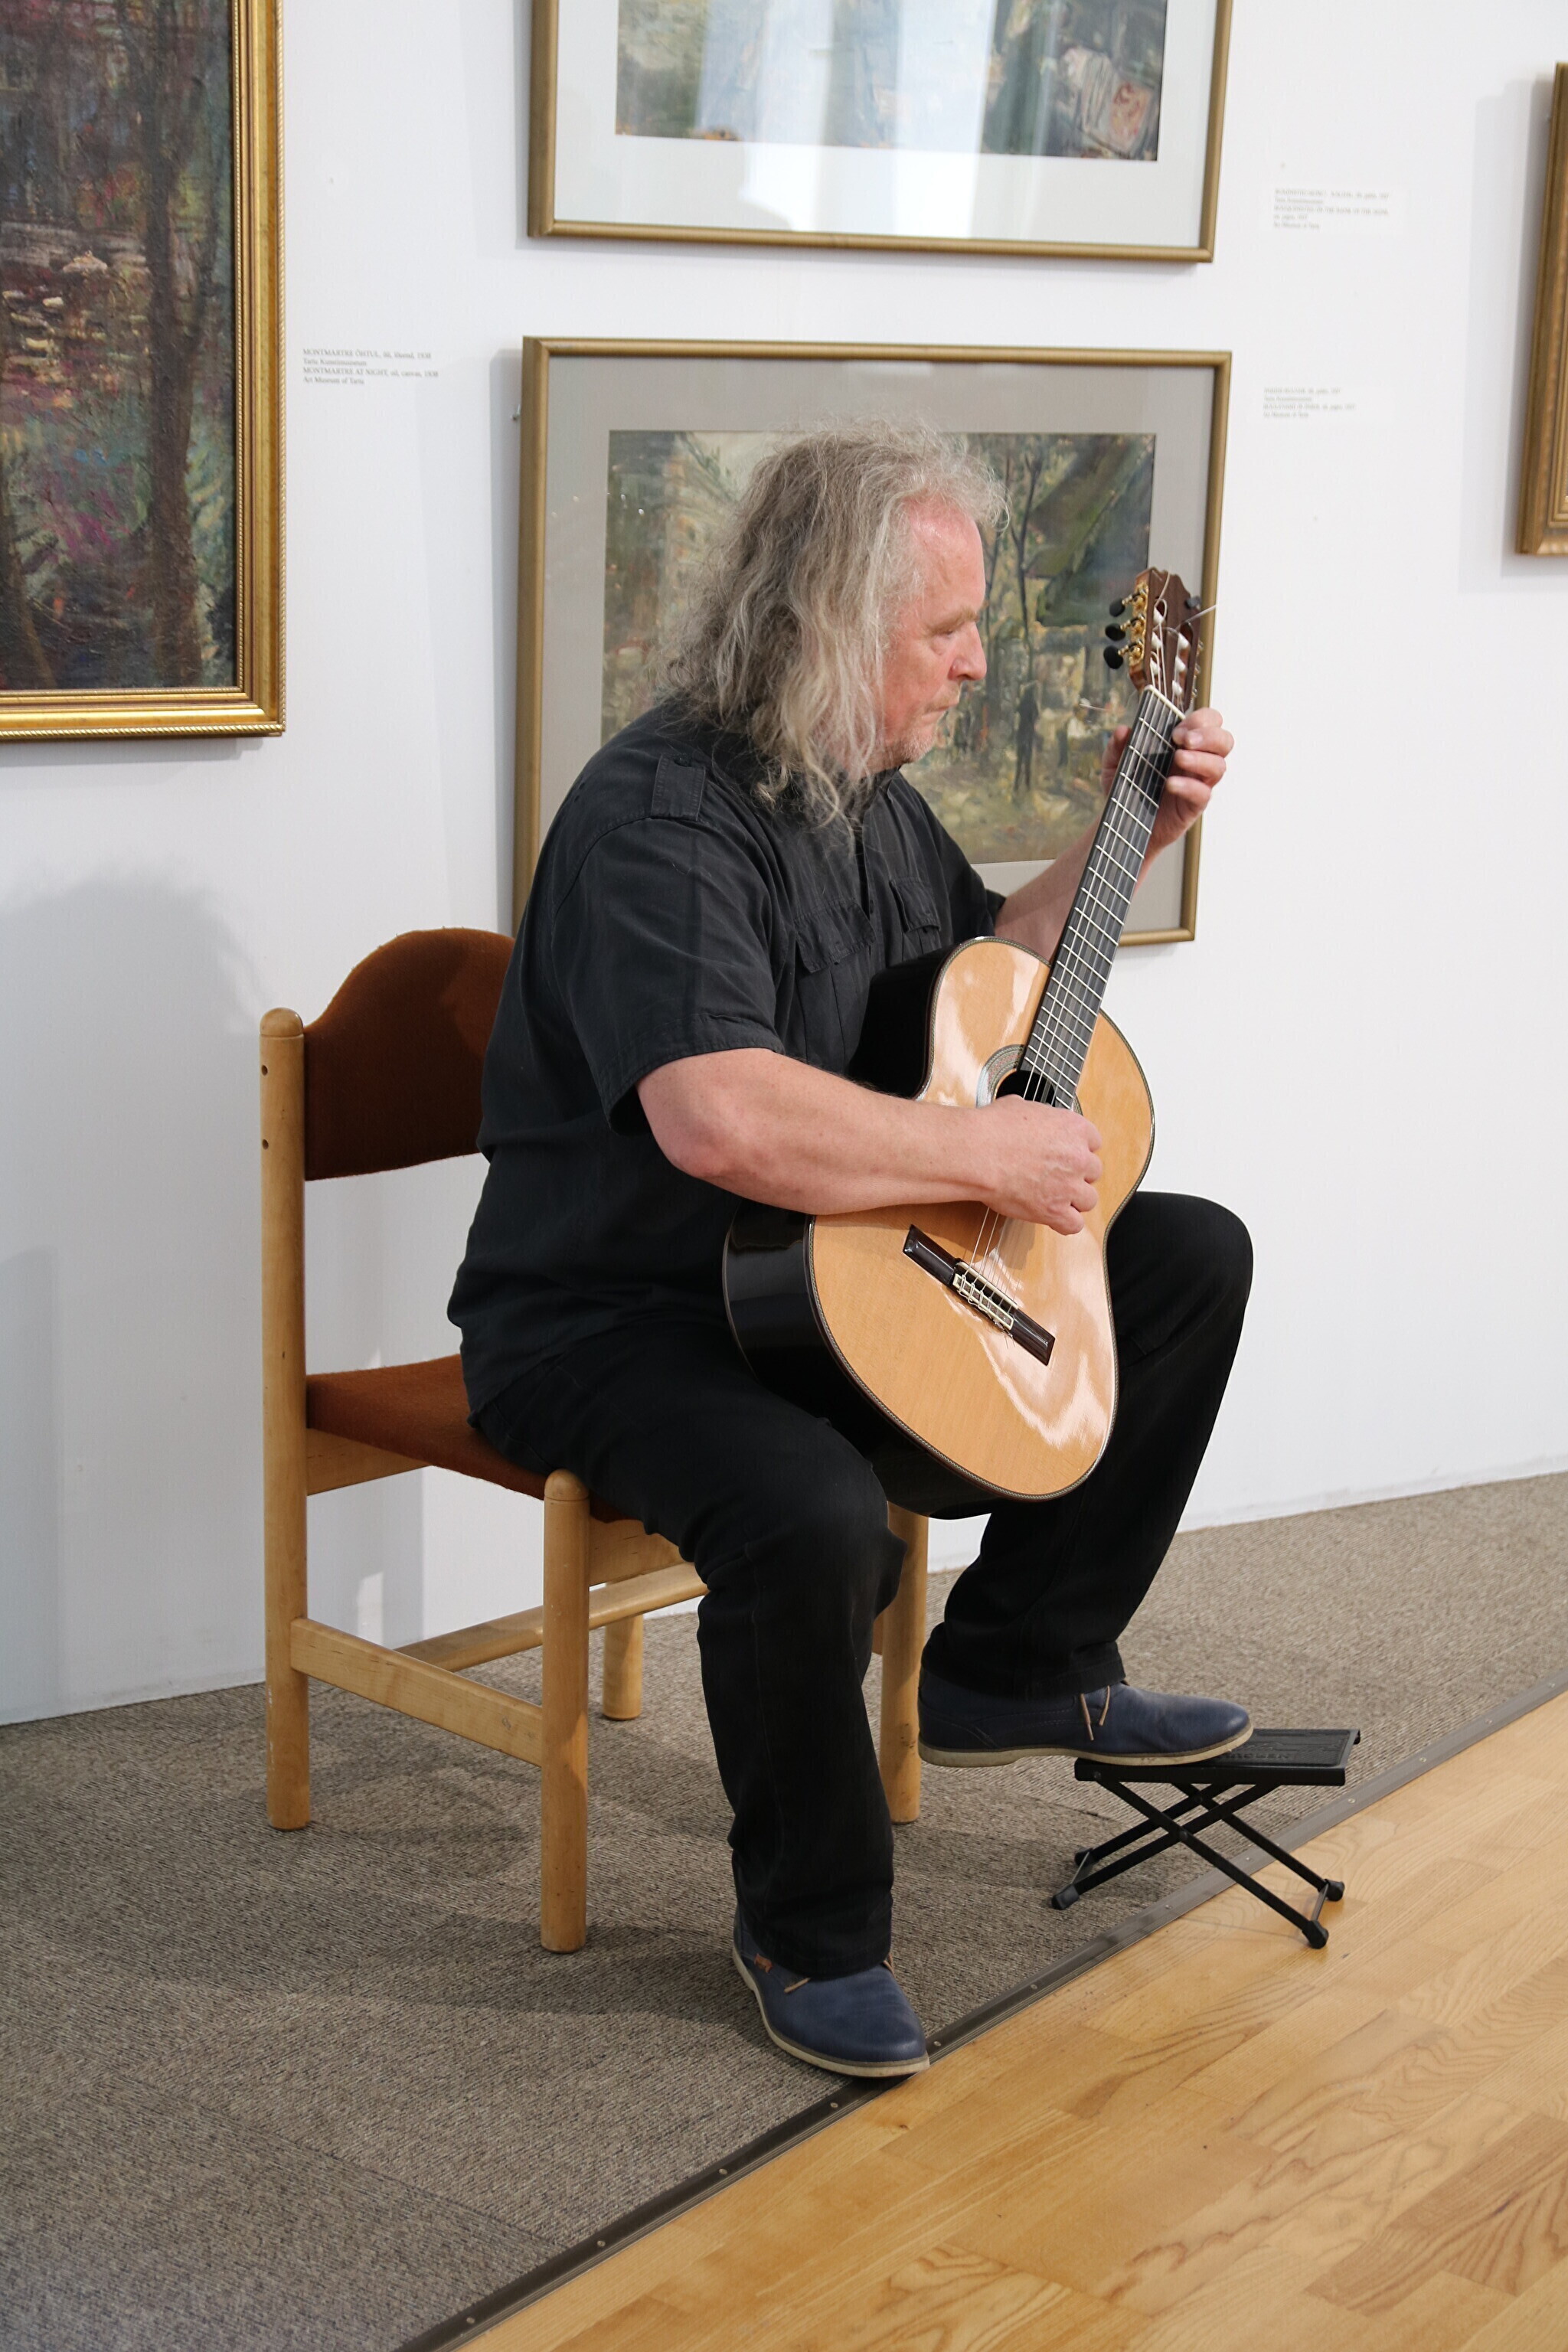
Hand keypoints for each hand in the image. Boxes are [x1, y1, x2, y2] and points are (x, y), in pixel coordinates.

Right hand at [974, 1096, 1102, 1234]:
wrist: (977, 1153)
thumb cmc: (993, 1128)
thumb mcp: (1020, 1107)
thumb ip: (1038, 1116)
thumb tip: (1031, 1118)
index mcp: (1075, 1128)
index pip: (1094, 1142)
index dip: (1078, 1150)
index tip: (1066, 1155)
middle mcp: (1078, 1157)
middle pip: (1094, 1171)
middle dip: (1077, 1175)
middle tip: (1056, 1176)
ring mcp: (1069, 1186)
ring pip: (1089, 1200)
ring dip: (1074, 1200)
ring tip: (1054, 1198)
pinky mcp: (1054, 1210)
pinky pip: (1074, 1224)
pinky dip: (1064, 1223)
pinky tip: (1052, 1216)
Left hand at [1100, 705, 1232, 861]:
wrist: (1122, 822)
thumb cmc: (1126, 787)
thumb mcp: (1115, 765)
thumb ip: (1117, 747)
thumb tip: (1123, 731)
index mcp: (1183, 743)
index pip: (1209, 721)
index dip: (1200, 719)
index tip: (1176, 729)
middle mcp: (1196, 760)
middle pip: (1224, 740)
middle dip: (1209, 735)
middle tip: (1183, 740)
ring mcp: (1197, 783)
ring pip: (1219, 766)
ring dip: (1201, 759)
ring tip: (1178, 758)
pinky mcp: (1193, 805)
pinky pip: (1203, 793)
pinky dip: (1189, 786)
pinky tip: (1170, 784)